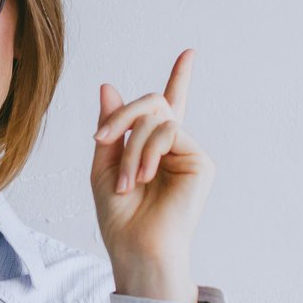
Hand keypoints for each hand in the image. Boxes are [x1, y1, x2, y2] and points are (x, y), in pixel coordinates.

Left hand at [91, 49, 214, 280]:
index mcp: (153, 148)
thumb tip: (108, 86)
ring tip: (127, 181)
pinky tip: (143, 176)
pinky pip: (168, 131)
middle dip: (122, 116)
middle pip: (152, 104)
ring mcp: (189, 153)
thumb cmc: (120, 218)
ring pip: (156, 118)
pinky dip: (146, 151)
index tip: (189, 53)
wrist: (137, 249)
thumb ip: (110, 128)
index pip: (167, 108)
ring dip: (131, 147)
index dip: (180, 79)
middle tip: (101, 138)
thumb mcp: (103, 167)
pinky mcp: (200, 161)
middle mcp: (175, 147)